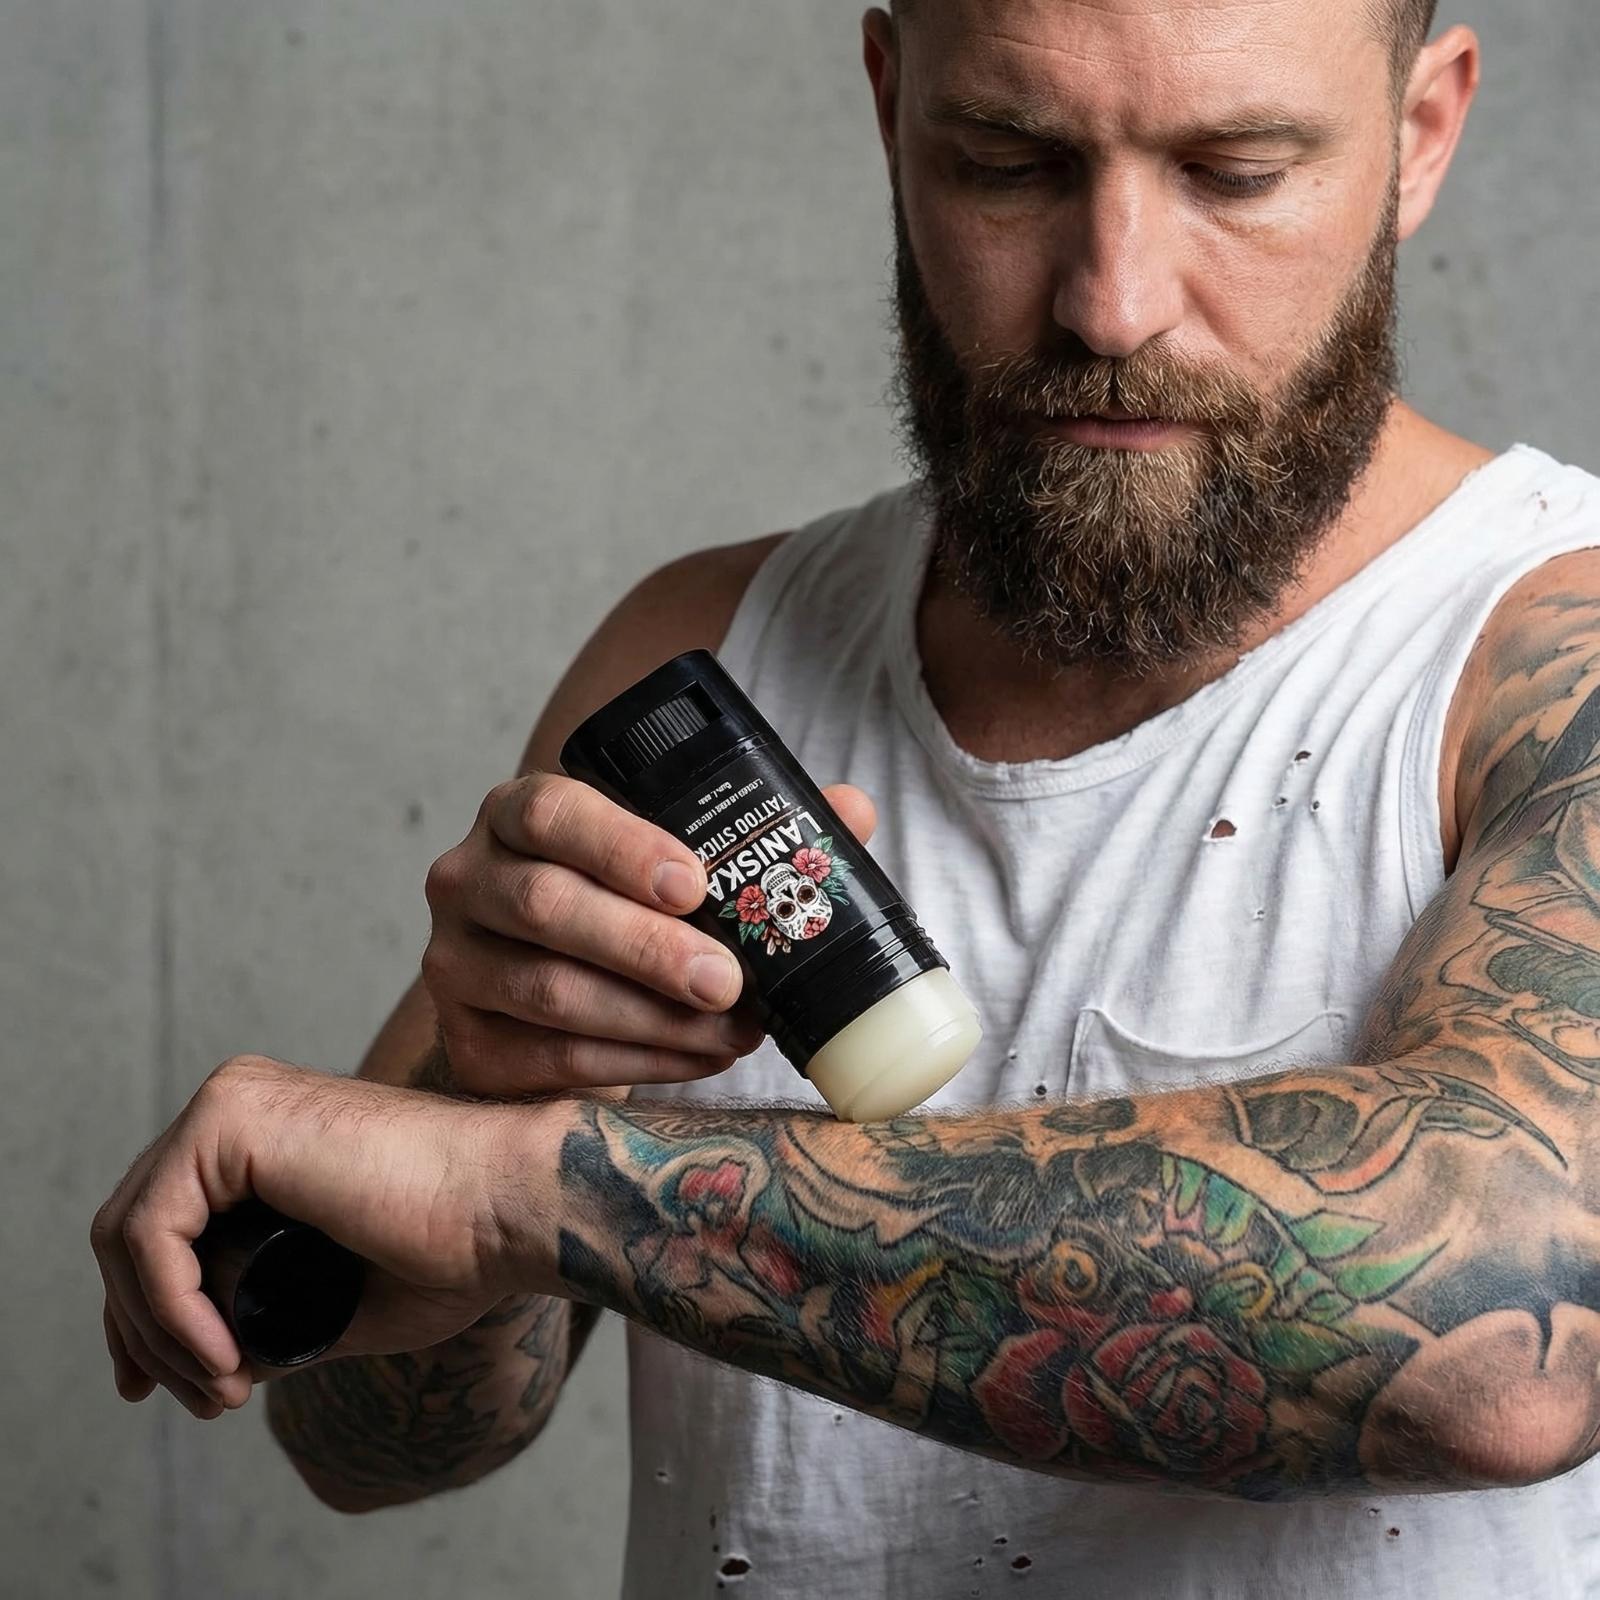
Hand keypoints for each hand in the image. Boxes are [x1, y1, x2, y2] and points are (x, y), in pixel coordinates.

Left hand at [91, 1055, 534, 1418]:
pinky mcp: (230, 1117)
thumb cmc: (461, 1247)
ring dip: (158, 1334)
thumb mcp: (344, 1299)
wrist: (514, 1205)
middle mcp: (239, 1102)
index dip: (141, 1314)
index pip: (157, 1224)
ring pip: (125, 1236)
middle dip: (141, 1331)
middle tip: (204, 1400)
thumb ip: (277, 1317)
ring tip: (226, 1389)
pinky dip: (168, 1310)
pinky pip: (148, 1233)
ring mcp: (231, 1102)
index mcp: (265, 1131)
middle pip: (129, 1230)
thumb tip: (219, 1362)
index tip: (157, 1388)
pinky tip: (224, 1356)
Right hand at [421, 771, 875, 1095]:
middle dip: (648, 948)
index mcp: (518, 814)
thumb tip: (851, 810)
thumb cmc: (623, 908)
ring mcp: (456, 963)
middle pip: (547, 906)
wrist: (550, 995)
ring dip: (652, 1018)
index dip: (623, 846)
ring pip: (549, 991)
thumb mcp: (674, 857)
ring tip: (732, 1029)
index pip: (552, 812)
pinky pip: (549, 1058)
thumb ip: (752, 831)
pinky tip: (697, 1058)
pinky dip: (634, 1063)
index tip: (696, 884)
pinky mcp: (468, 1041)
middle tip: (728, 980)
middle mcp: (469, 879)